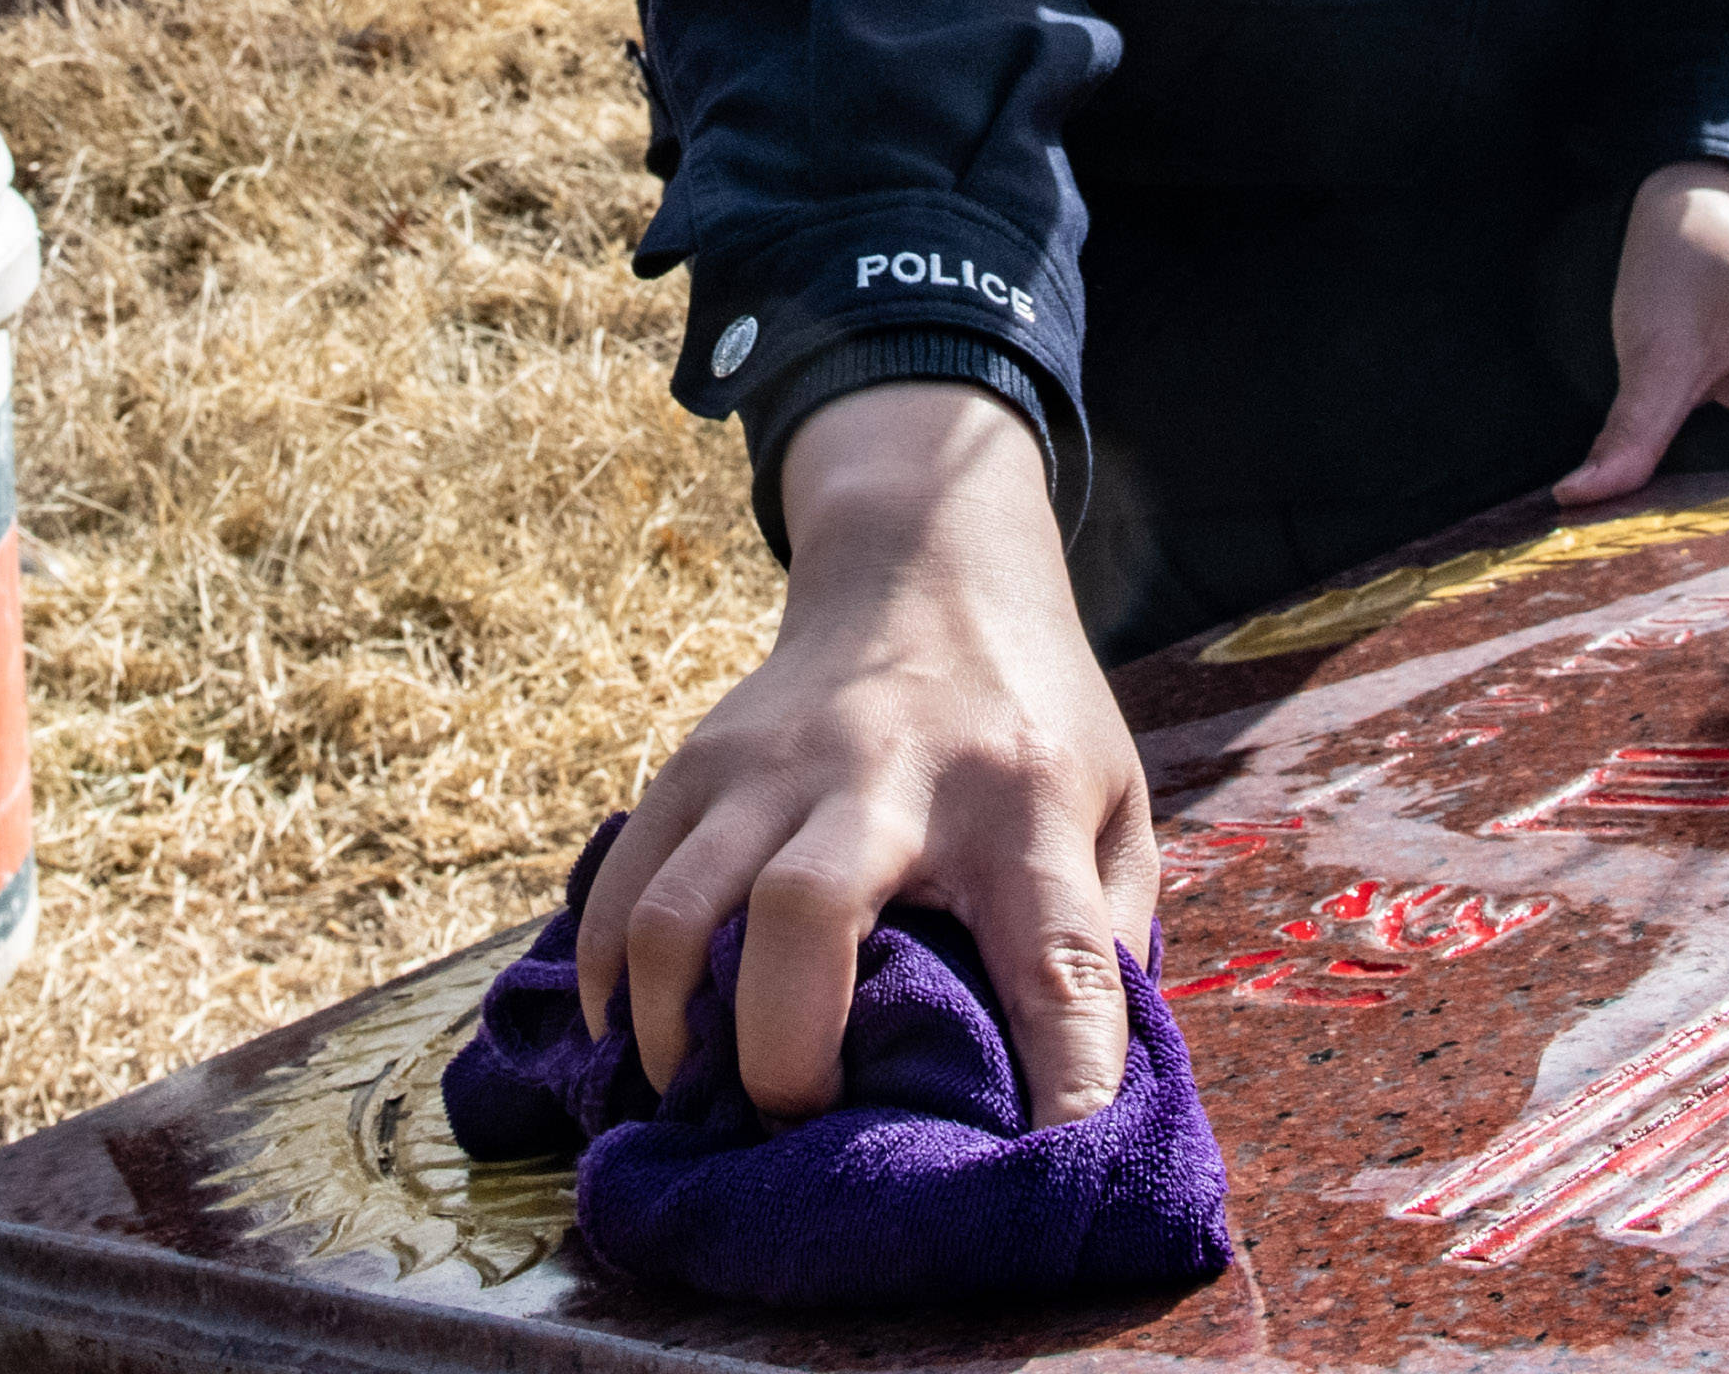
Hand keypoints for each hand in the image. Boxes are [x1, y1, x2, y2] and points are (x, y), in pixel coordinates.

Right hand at [579, 383, 1154, 1128]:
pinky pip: (621, 891)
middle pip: (807, 914)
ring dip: (676, 1035)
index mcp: (1021, 803)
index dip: (1064, 1074)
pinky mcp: (693, 762)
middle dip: (786, 1055)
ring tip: (704, 1098)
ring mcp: (769, 765)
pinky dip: (611, 985)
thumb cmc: (1032, 720)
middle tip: (799, 1123)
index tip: (1055, 1166)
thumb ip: (1105, 938)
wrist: (925, 563)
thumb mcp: (1117, 804)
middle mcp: (886, 777)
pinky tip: (637, 1039)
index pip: (1057, 955)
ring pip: (678, 911)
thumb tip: (1074, 1101)